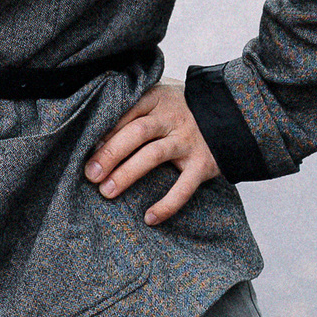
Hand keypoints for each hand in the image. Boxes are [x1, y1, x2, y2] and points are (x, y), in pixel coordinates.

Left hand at [85, 80, 221, 226]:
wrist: (232, 113)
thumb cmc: (182, 109)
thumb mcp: (159, 98)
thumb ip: (133, 109)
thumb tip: (94, 135)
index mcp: (157, 99)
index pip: (126, 113)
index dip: (104, 131)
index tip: (85, 149)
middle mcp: (172, 118)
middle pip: (136, 133)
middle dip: (110, 153)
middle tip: (90, 174)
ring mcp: (188, 141)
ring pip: (153, 155)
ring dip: (127, 174)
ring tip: (106, 191)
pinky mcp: (203, 164)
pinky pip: (184, 187)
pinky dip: (167, 204)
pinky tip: (150, 218)